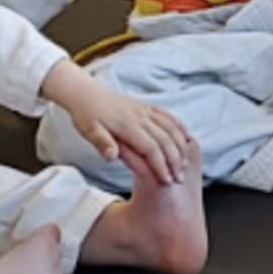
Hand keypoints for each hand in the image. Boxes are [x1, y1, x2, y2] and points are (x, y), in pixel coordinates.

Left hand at [46, 68, 199, 187]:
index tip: (167, 181)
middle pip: (166, 140)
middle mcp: (140, 116)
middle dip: (175, 161)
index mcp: (127, 125)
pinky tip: (187, 140)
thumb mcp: (88, 131)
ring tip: (185, 165)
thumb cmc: (85, 115)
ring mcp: (146, 110)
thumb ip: (101, 143)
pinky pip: (170, 117)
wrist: (85, 92)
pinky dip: (181, 129)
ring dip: (181, 147)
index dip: (161, 165)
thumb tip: (112, 156)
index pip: (150, 148)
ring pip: (172, 128)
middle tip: (180, 180)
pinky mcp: (148, 107)